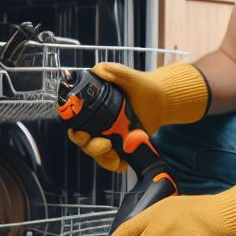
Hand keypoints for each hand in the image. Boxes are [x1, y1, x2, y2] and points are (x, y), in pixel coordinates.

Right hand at [67, 61, 209, 171]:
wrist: (160, 98)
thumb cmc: (139, 86)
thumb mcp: (125, 75)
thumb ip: (112, 70)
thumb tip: (98, 71)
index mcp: (93, 113)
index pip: (75, 126)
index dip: (74, 133)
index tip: (81, 133)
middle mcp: (99, 128)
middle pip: (85, 145)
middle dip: (90, 147)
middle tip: (103, 143)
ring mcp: (112, 140)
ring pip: (99, 156)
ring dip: (102, 157)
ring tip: (113, 149)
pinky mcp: (125, 149)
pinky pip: (117, 163)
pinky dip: (116, 164)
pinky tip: (122, 160)